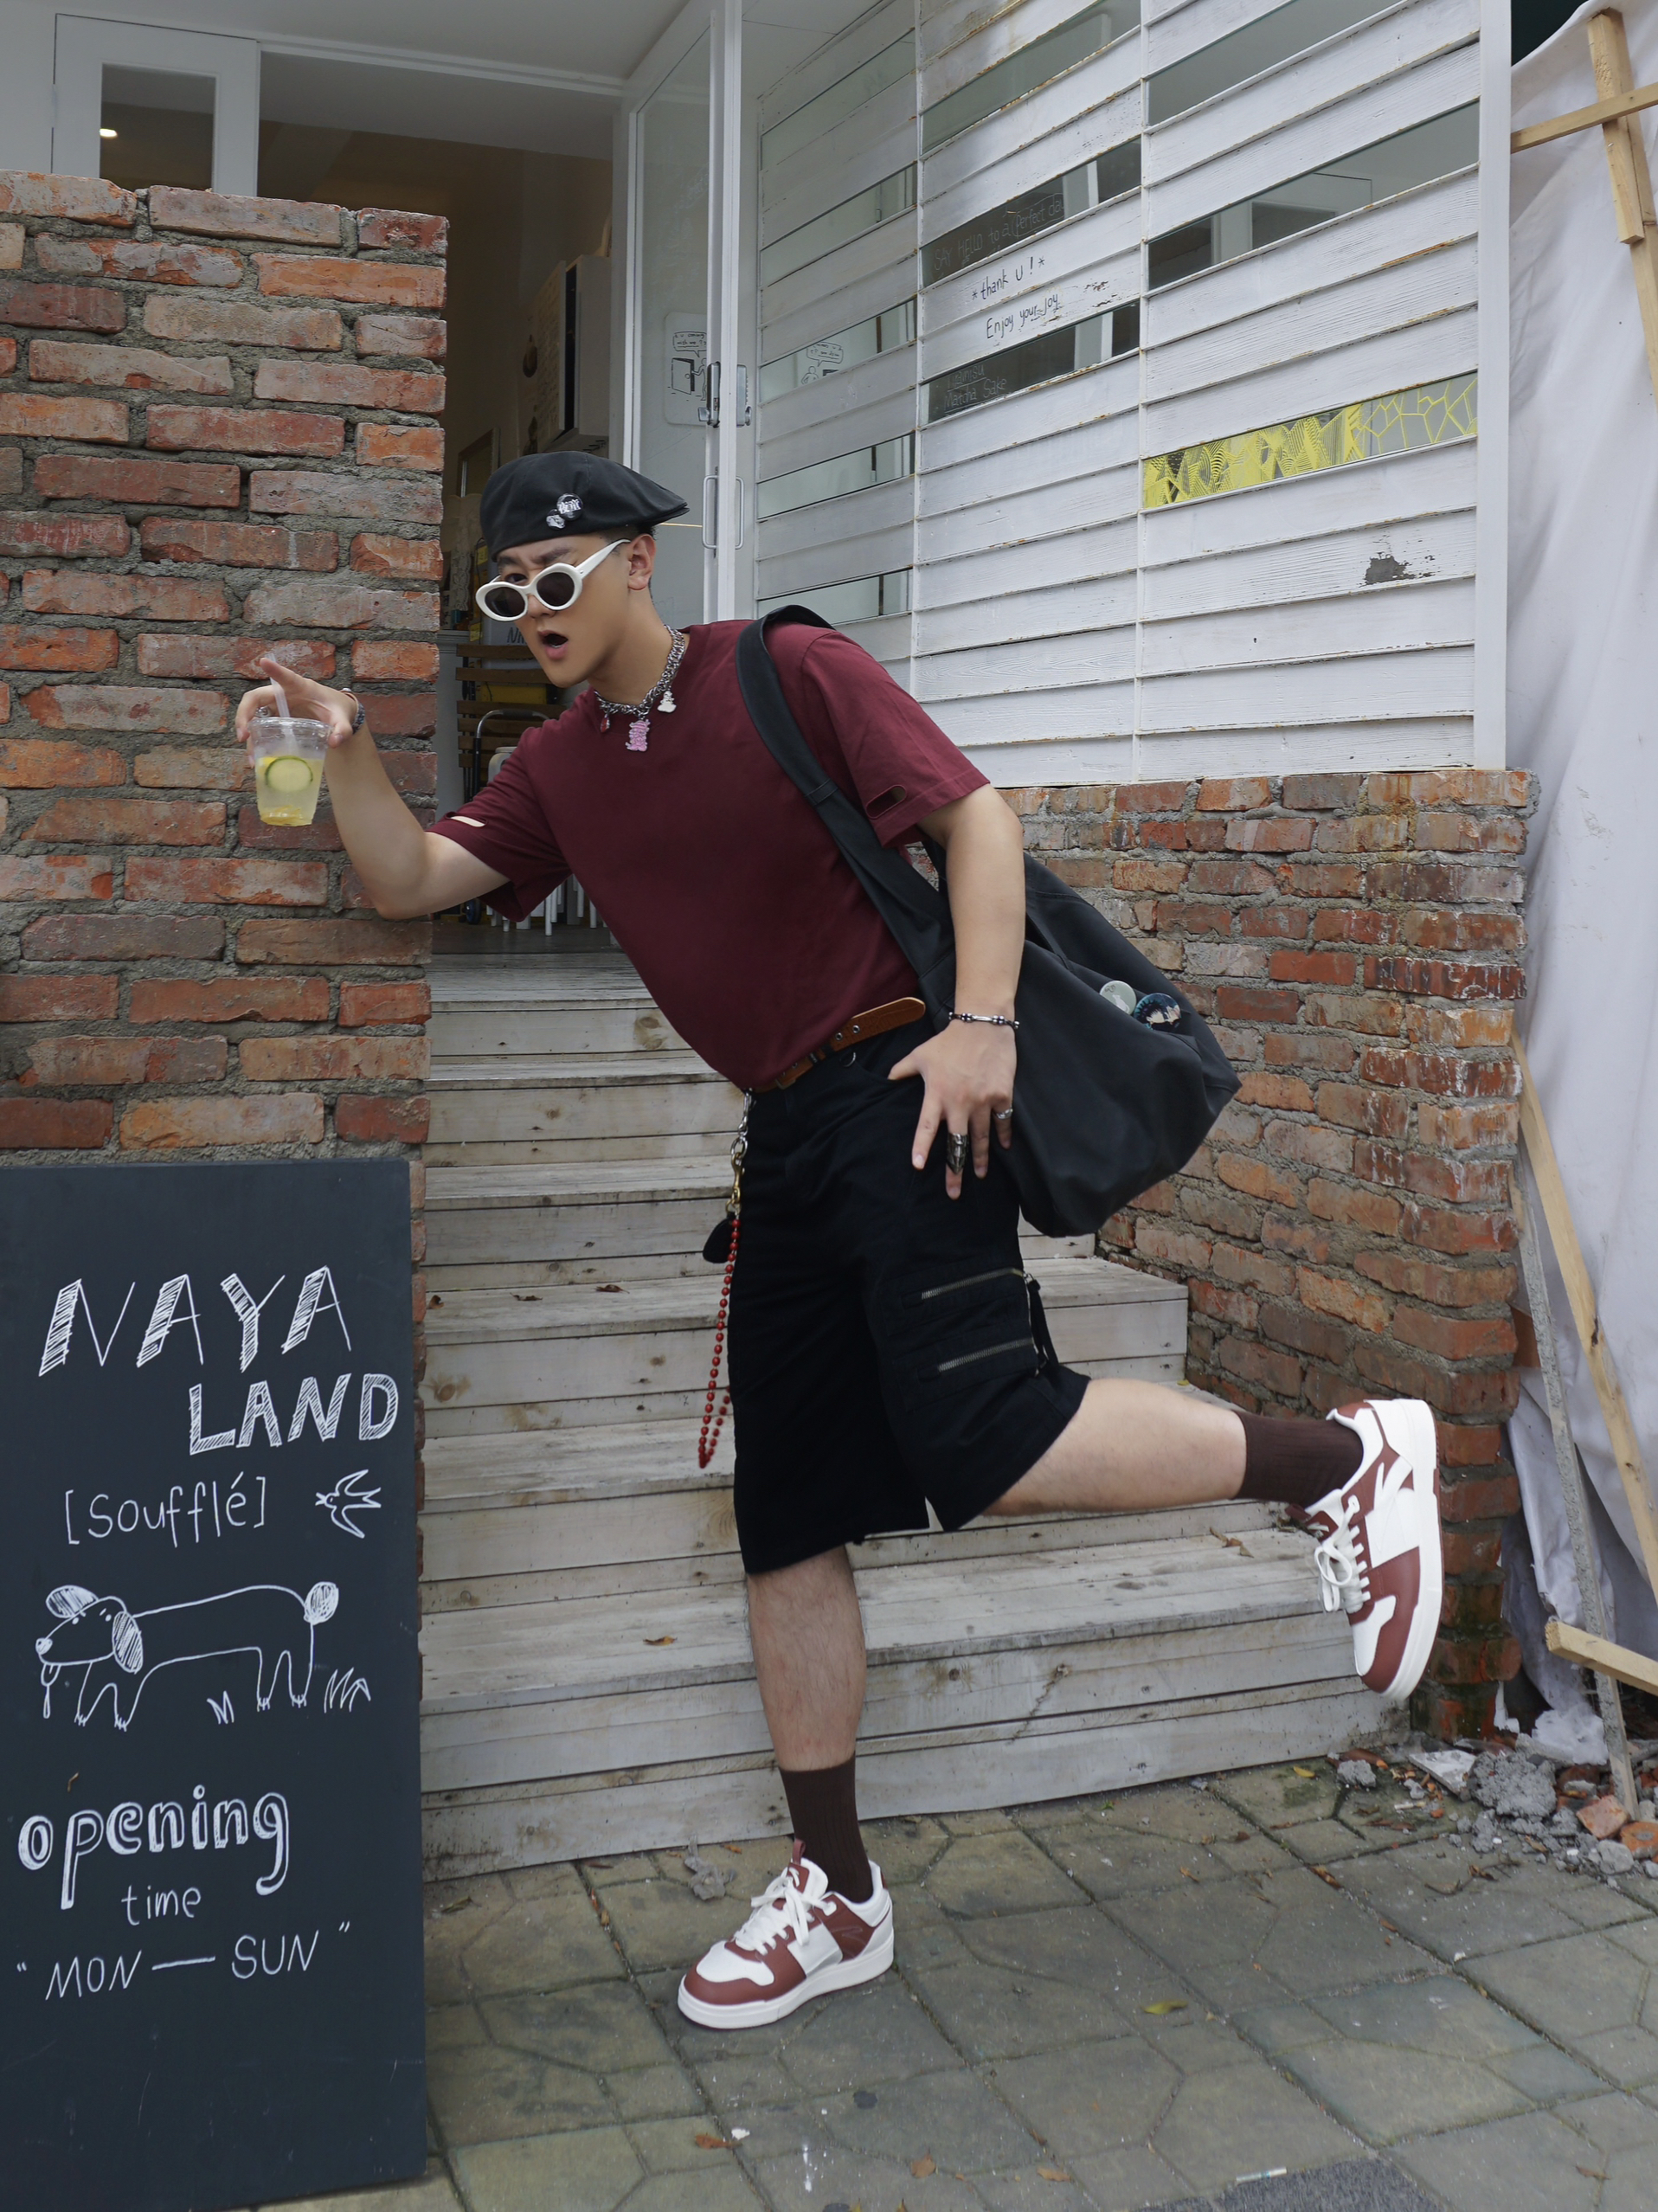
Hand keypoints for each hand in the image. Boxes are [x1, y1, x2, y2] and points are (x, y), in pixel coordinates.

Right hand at [235, 656, 357, 767]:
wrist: (334, 713)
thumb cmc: (335, 709)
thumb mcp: (341, 718)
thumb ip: (342, 728)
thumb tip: (335, 741)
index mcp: (299, 687)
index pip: (285, 676)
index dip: (274, 670)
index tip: (263, 661)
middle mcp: (282, 695)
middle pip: (255, 699)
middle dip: (244, 715)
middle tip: (243, 736)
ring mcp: (276, 707)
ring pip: (254, 716)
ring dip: (249, 736)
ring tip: (251, 758)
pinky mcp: (275, 719)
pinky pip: (260, 728)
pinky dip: (256, 744)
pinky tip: (257, 761)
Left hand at [889, 1019, 1014, 1198]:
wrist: (983, 1024)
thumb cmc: (949, 1040)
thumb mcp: (920, 1053)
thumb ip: (903, 1069)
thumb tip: (887, 1078)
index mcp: (936, 1094)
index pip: (926, 1127)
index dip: (921, 1148)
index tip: (918, 1167)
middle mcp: (959, 1101)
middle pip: (956, 1143)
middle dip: (955, 1170)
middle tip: (953, 1192)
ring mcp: (983, 1100)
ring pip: (981, 1137)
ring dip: (980, 1159)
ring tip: (979, 1175)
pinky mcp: (1002, 1095)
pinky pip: (1003, 1122)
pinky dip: (1003, 1136)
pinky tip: (1003, 1148)